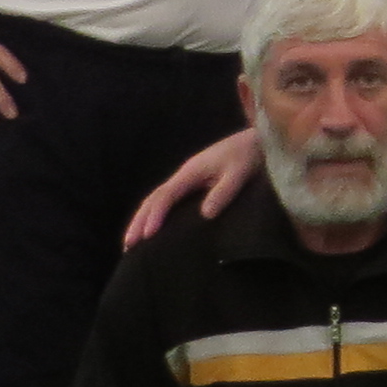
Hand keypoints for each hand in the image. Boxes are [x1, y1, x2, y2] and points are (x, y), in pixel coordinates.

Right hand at [123, 129, 260, 247]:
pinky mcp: (196, 182)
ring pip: (158, 199)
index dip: (155, 216)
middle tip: (127, 246)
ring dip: (144, 218)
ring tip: (133, 241)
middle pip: (153, 199)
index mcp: (191, 173)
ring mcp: (189, 178)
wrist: (259, 140)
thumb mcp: (240, 173)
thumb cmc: (250, 155)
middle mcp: (184, 175)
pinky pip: (170, 200)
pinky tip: (157, 227)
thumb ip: (224, 192)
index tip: (147, 236)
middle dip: (139, 221)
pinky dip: (158, 214)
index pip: (165, 196)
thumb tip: (205, 215)